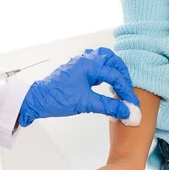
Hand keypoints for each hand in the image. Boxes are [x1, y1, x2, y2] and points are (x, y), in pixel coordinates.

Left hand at [19, 48, 138, 126]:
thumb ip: (109, 106)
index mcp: (89, 64)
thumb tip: (125, 111)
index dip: (126, 90)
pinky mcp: (76, 68)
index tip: (131, 103)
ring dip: (114, 69)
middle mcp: (85, 59)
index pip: (115, 75)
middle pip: (112, 60)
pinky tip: (105, 81)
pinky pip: (95, 63)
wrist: (37, 100)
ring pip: (104, 58)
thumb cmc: (57, 98)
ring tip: (119, 84)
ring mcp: (80, 62)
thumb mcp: (86, 103)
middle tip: (127, 90)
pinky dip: (104, 70)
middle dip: (123, 74)